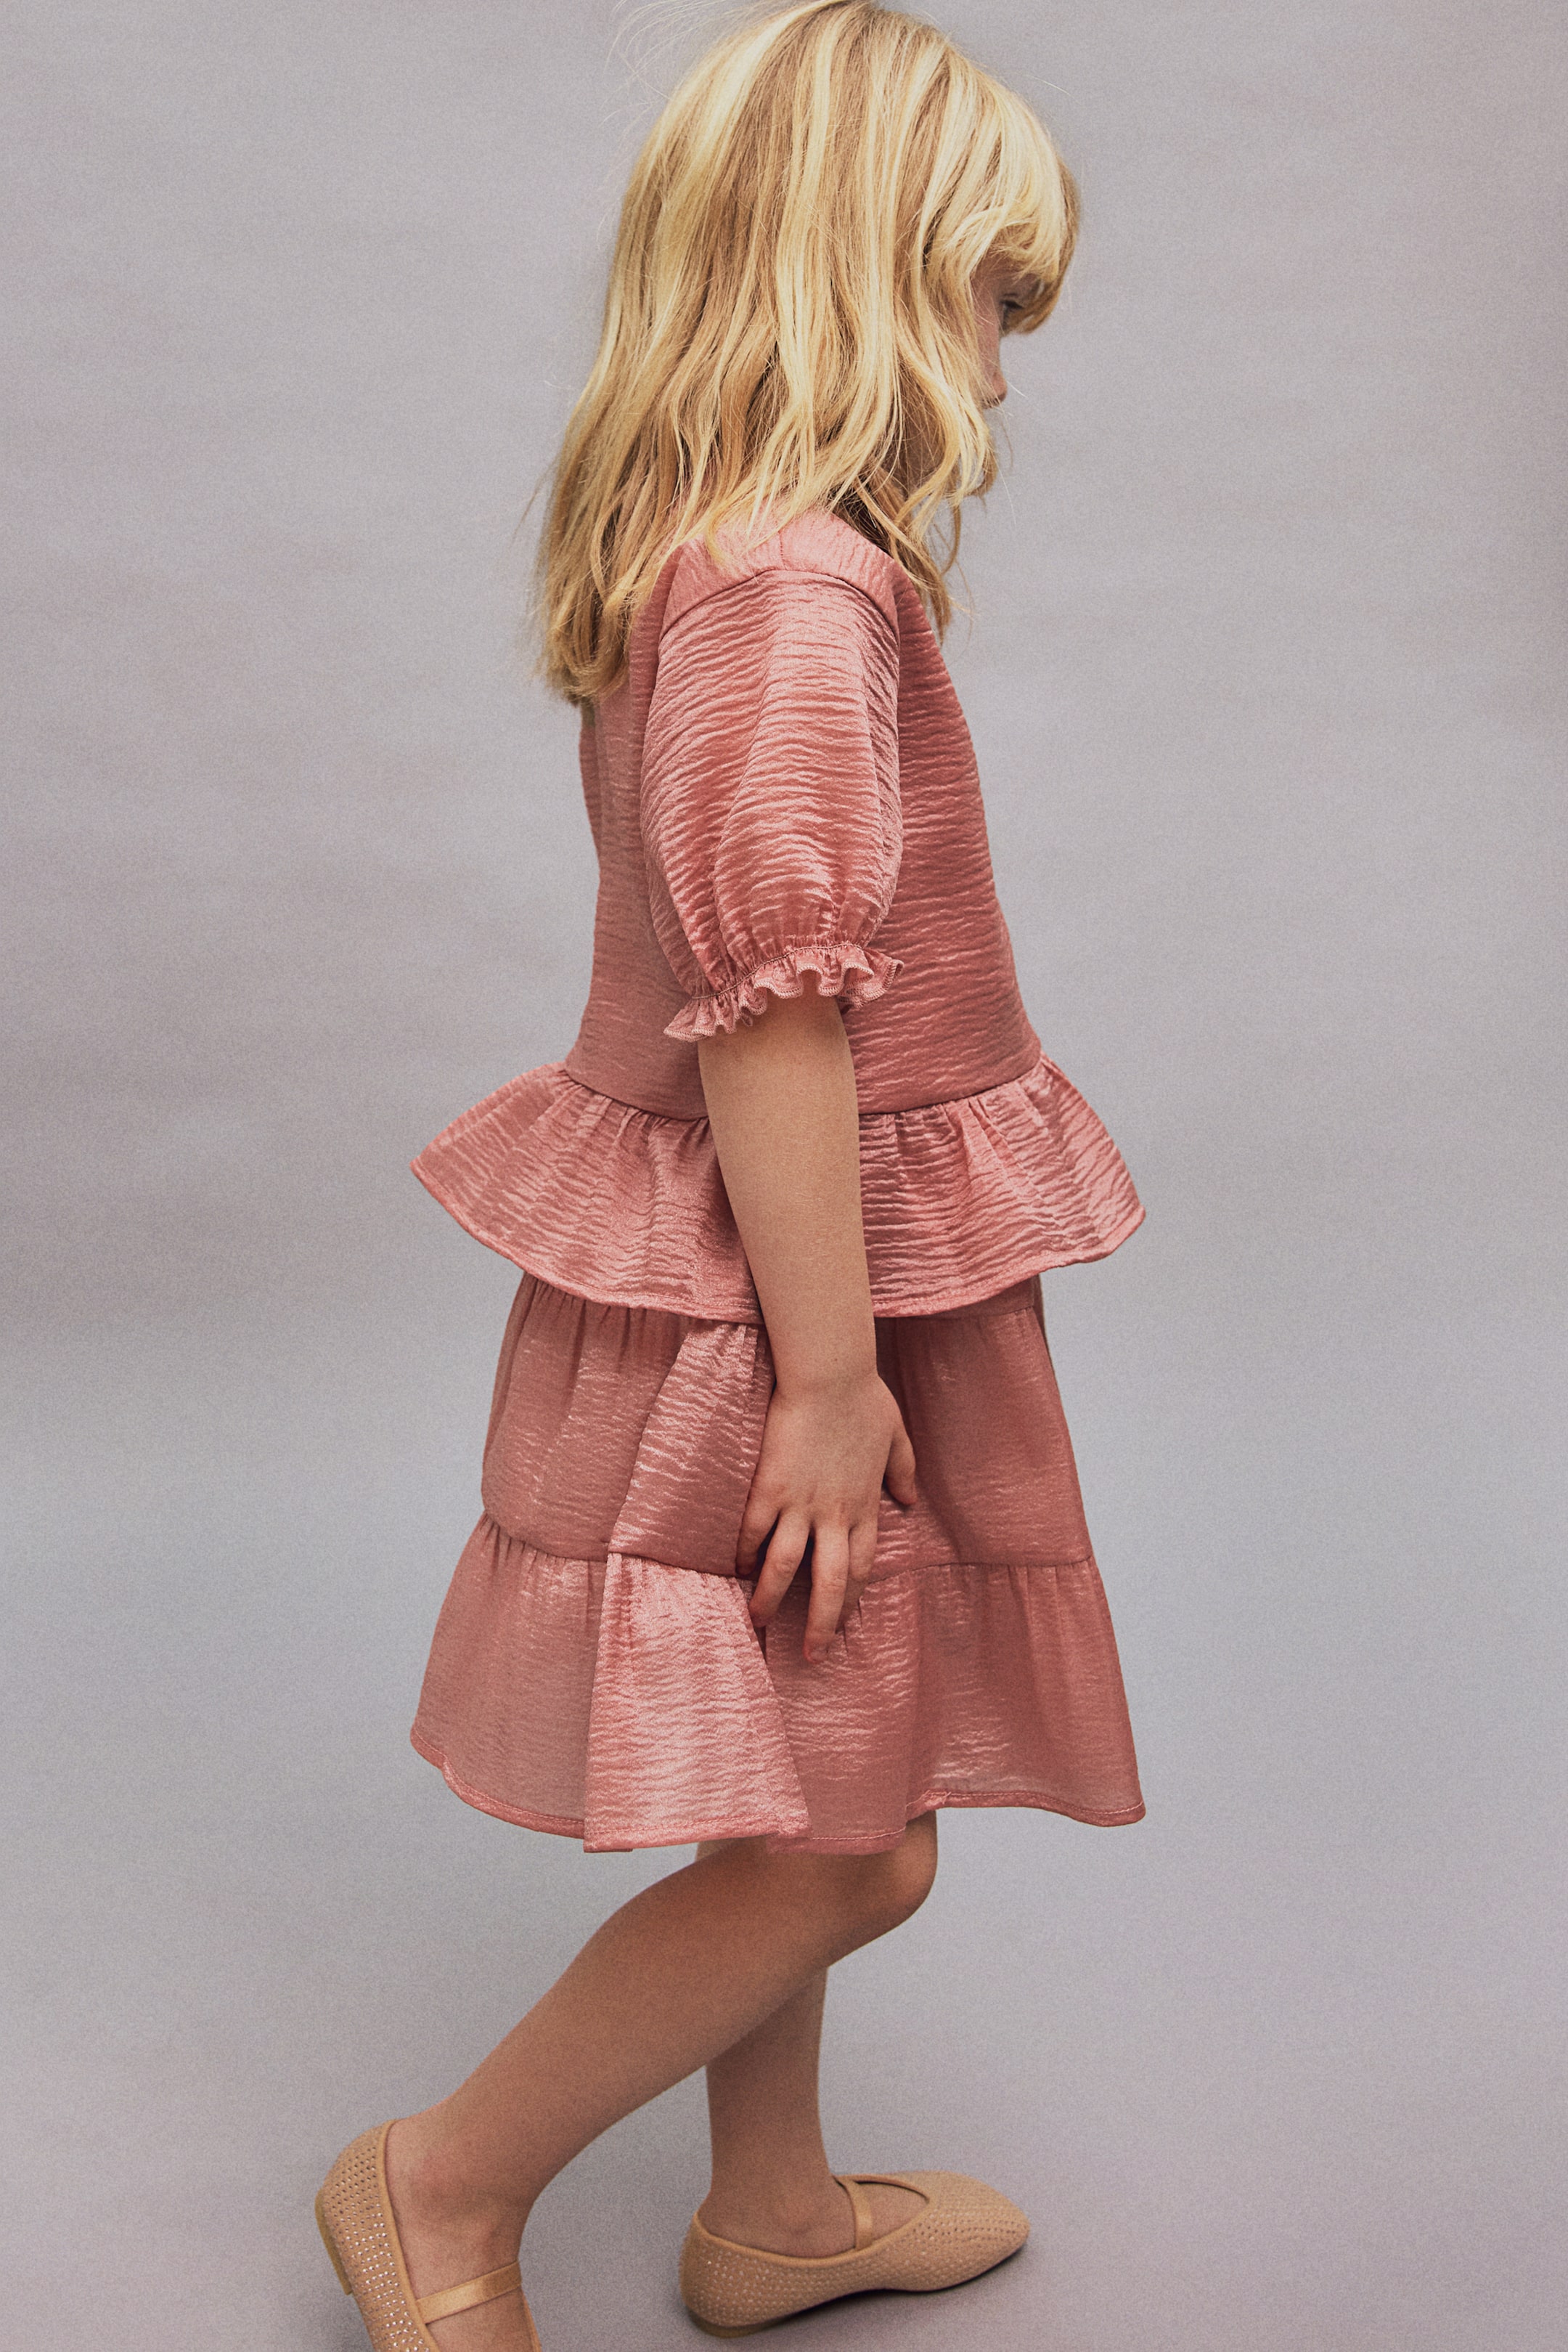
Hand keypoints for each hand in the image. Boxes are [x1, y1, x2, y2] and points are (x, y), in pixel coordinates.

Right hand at [738, 1372, 916, 1662]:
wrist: (830, 1376)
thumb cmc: (864, 1398)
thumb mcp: (896, 1436)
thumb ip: (904, 1470)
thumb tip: (912, 1500)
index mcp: (866, 1506)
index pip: (861, 1568)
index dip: (852, 1601)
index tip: (842, 1626)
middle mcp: (835, 1514)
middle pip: (830, 1584)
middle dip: (820, 1625)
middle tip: (811, 1656)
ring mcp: (801, 1504)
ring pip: (787, 1568)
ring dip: (771, 1599)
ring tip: (757, 1621)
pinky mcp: (770, 1488)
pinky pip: (754, 1531)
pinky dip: (744, 1554)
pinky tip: (734, 1568)